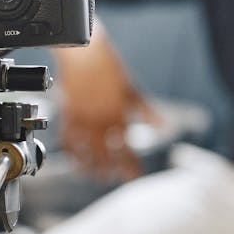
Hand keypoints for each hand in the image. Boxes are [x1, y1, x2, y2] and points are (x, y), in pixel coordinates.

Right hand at [55, 36, 157, 181]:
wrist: (85, 54)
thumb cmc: (111, 68)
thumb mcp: (134, 92)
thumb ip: (149, 114)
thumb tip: (166, 128)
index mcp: (118, 117)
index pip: (126, 151)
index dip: (130, 167)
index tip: (132, 178)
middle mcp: (99, 122)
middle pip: (104, 157)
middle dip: (109, 171)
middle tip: (113, 179)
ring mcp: (82, 120)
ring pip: (84, 152)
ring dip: (90, 167)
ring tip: (96, 176)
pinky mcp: (67, 115)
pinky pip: (68, 141)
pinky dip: (72, 153)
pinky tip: (76, 160)